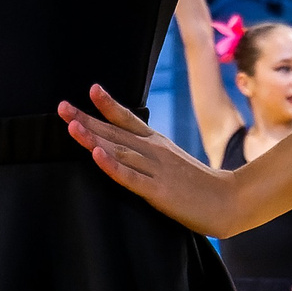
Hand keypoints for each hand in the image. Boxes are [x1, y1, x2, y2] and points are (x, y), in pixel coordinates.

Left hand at [63, 86, 239, 234]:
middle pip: (115, 133)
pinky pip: (131, 178)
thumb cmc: (200, 186)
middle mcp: (154, 151)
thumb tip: (128, 151)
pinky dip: (113, 166)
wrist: (230, 201)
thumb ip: (152, 156)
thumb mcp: (174, 162)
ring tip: (71, 126)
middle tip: (61, 107)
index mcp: (158, 144)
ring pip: (119, 151)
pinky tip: (97, 157)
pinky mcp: (159, 192)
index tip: (90, 89)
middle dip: (86, 119)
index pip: (129, 119)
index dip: (108, 105)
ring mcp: (157, 170)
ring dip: (93, 138)